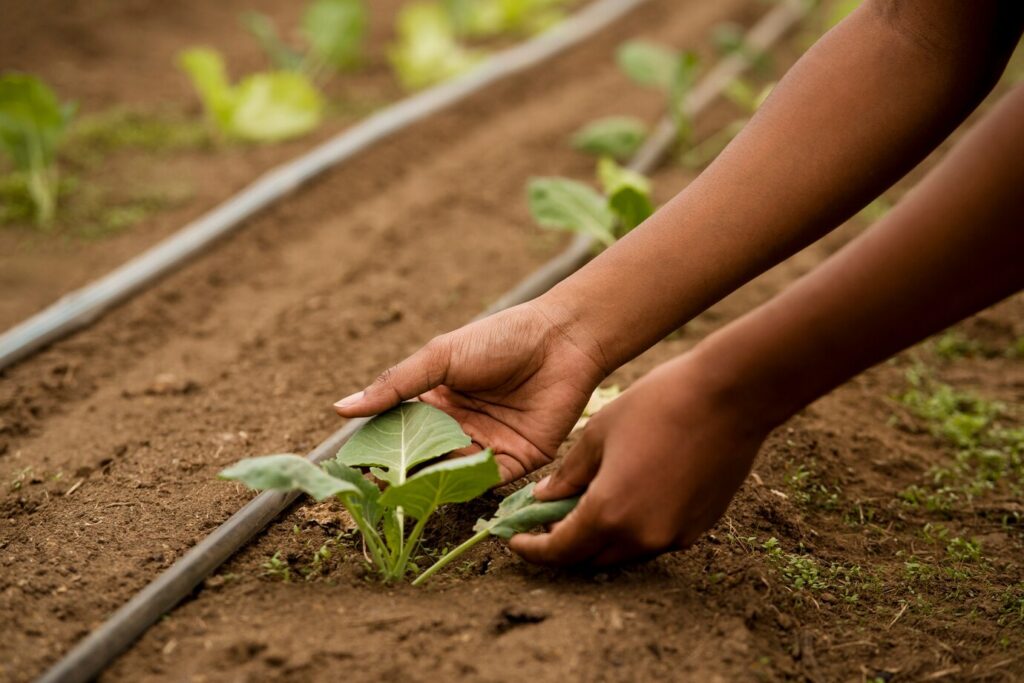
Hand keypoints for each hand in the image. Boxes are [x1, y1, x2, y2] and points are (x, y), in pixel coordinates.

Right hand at [333, 299, 607, 481]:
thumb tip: (340, 409)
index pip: (400, 432)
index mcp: (437, 403)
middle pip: (423, 459)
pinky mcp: (518, 460)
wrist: (560, 339)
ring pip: (451, 473)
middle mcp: (459, 428)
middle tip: (377, 485)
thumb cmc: (500, 338)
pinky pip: (487, 480)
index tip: (356, 463)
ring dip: (431, 481)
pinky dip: (467, 484)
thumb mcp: (440, 357)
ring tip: (407, 488)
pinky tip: (448, 484)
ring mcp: (487, 445)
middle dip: (402, 472)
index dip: (379, 448)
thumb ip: (395, 385)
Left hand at [509, 351, 768, 565]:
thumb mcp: (598, 434)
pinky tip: (624, 501)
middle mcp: (642, 536)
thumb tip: (542, 499)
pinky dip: (631, 530)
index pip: (560, 550)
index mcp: (610, 513)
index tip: (514, 540)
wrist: (730, 396)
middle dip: (562, 547)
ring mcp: (675, 536)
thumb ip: (567, 475)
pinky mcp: (699, 528)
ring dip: (598, 539)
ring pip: (623, 553)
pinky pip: (654, 539)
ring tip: (581, 510)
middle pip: (591, 559)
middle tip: (543, 525)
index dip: (532, 549)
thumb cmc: (658, 404)